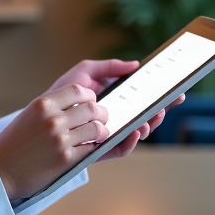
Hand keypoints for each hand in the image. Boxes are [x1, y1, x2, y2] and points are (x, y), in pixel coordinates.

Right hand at [0, 84, 108, 199]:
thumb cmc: (14, 142)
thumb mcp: (30, 114)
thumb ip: (53, 107)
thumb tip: (82, 103)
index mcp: (43, 104)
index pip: (78, 90)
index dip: (90, 95)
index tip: (91, 101)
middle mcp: (52, 118)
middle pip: (92, 108)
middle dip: (102, 113)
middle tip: (101, 119)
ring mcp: (60, 139)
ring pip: (97, 128)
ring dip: (102, 131)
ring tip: (99, 134)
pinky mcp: (65, 159)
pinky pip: (92, 149)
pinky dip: (95, 147)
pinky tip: (91, 147)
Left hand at [46, 59, 185, 160]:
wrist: (39, 117)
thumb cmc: (62, 93)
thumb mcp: (84, 72)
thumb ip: (108, 67)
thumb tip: (135, 64)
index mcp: (115, 100)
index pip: (143, 99)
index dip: (160, 96)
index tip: (175, 90)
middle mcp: (116, 119)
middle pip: (145, 117)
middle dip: (161, 110)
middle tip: (170, 102)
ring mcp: (109, 134)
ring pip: (137, 133)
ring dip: (148, 126)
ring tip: (151, 117)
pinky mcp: (100, 150)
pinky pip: (120, 149)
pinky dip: (130, 142)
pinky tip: (134, 132)